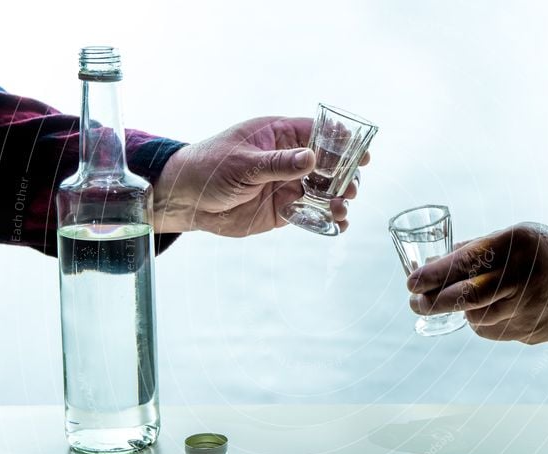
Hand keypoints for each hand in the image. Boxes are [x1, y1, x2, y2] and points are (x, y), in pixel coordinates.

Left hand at [152, 116, 367, 236]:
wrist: (186, 200)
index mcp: (279, 135)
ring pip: (322, 191)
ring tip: (342, 209)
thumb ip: (279, 163)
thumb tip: (312, 159)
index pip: (318, 133)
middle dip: (344, 176)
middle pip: (327, 164)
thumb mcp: (244, 163)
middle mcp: (287, 159)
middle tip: (350, 189)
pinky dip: (325, 219)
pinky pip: (310, 212)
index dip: (342, 143)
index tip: (361, 155)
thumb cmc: (209, 168)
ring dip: (337, 199)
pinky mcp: (282, 209)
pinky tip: (337, 225)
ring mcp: (287, 184)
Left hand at [407, 222, 547, 343]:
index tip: (410, 282)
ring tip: (456, 302)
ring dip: (460, 312)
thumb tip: (431, 264)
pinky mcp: (532, 332)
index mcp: (514, 246)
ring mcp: (528, 309)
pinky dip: (483, 322)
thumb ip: (475, 249)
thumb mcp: (513, 235)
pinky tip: (490, 311)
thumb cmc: (543, 249)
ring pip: (477, 318)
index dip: (433, 276)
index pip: (464, 263)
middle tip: (414, 304)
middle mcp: (521, 278)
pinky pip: (493, 332)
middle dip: (432, 303)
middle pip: (465, 297)